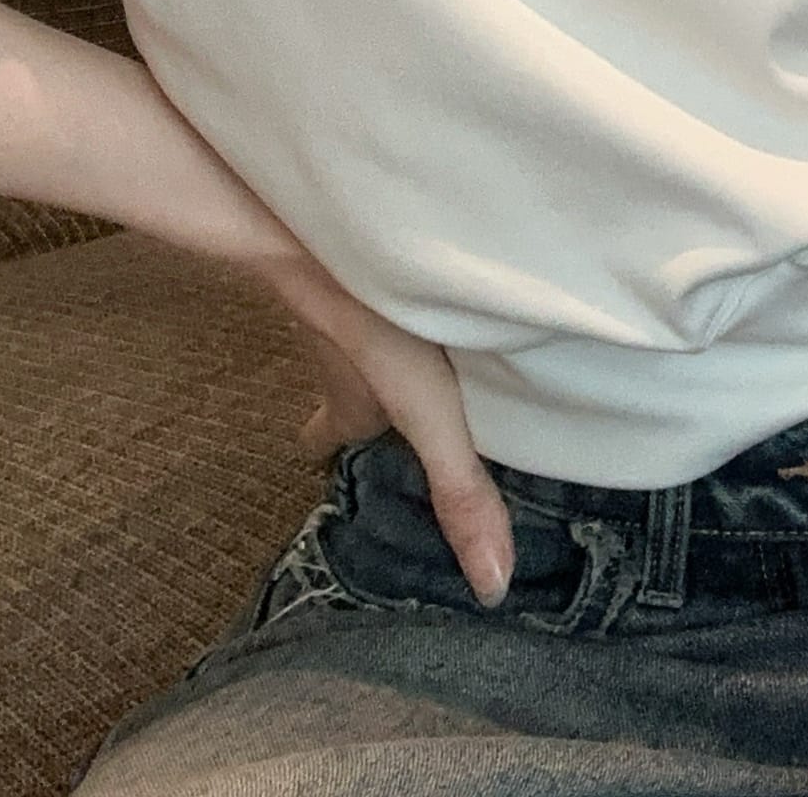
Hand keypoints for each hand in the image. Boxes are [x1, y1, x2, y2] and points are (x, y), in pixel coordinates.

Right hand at [264, 249, 516, 610]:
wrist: (317, 218)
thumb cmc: (370, 319)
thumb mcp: (427, 410)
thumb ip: (460, 489)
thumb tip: (491, 589)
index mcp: (349, 398)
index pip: (331, 434)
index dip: (331, 442)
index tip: (321, 450)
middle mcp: (332, 352)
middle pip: (343, 379)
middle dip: (359, 390)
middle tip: (380, 394)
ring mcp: (333, 292)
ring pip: (351, 325)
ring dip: (372, 333)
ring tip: (401, 331)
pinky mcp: (347, 245)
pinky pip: (357, 272)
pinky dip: (375, 278)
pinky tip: (402, 261)